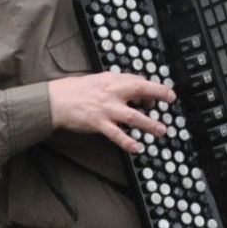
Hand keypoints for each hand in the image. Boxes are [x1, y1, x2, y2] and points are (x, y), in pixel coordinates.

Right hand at [49, 72, 174, 152]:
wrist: (56, 100)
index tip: (164, 92)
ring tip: (161, 130)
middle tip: (170, 100)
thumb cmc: (76, 90)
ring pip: (132, 116)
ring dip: (149, 123)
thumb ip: (116, 83)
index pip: (137, 80)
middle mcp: (111, 92)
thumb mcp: (98, 80)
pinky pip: (116, 134)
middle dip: (158, 94)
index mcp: (112, 80)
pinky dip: (127, 141)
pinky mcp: (98, 123)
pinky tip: (137, 147)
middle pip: (139, 90)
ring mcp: (105, 108)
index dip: (152, 86)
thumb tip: (133, 87)